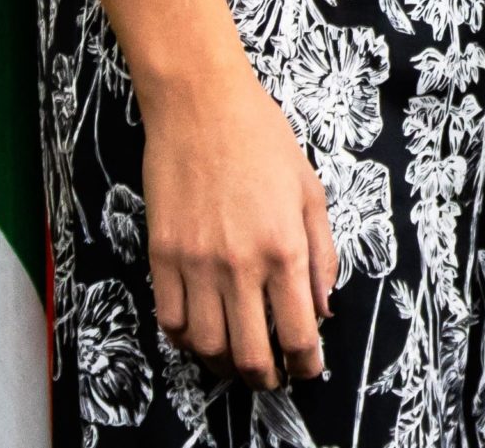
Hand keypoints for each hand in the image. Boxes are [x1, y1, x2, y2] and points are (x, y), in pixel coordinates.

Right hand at [142, 59, 335, 389]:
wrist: (202, 107)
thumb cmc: (263, 140)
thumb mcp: (310, 191)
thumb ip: (322, 253)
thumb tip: (322, 307)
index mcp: (284, 246)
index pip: (297, 330)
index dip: (306, 362)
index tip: (309, 368)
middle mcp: (239, 264)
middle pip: (251, 353)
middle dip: (267, 377)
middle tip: (276, 378)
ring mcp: (195, 264)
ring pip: (207, 346)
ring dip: (226, 364)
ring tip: (241, 361)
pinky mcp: (162, 257)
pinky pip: (170, 321)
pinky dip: (187, 339)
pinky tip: (204, 333)